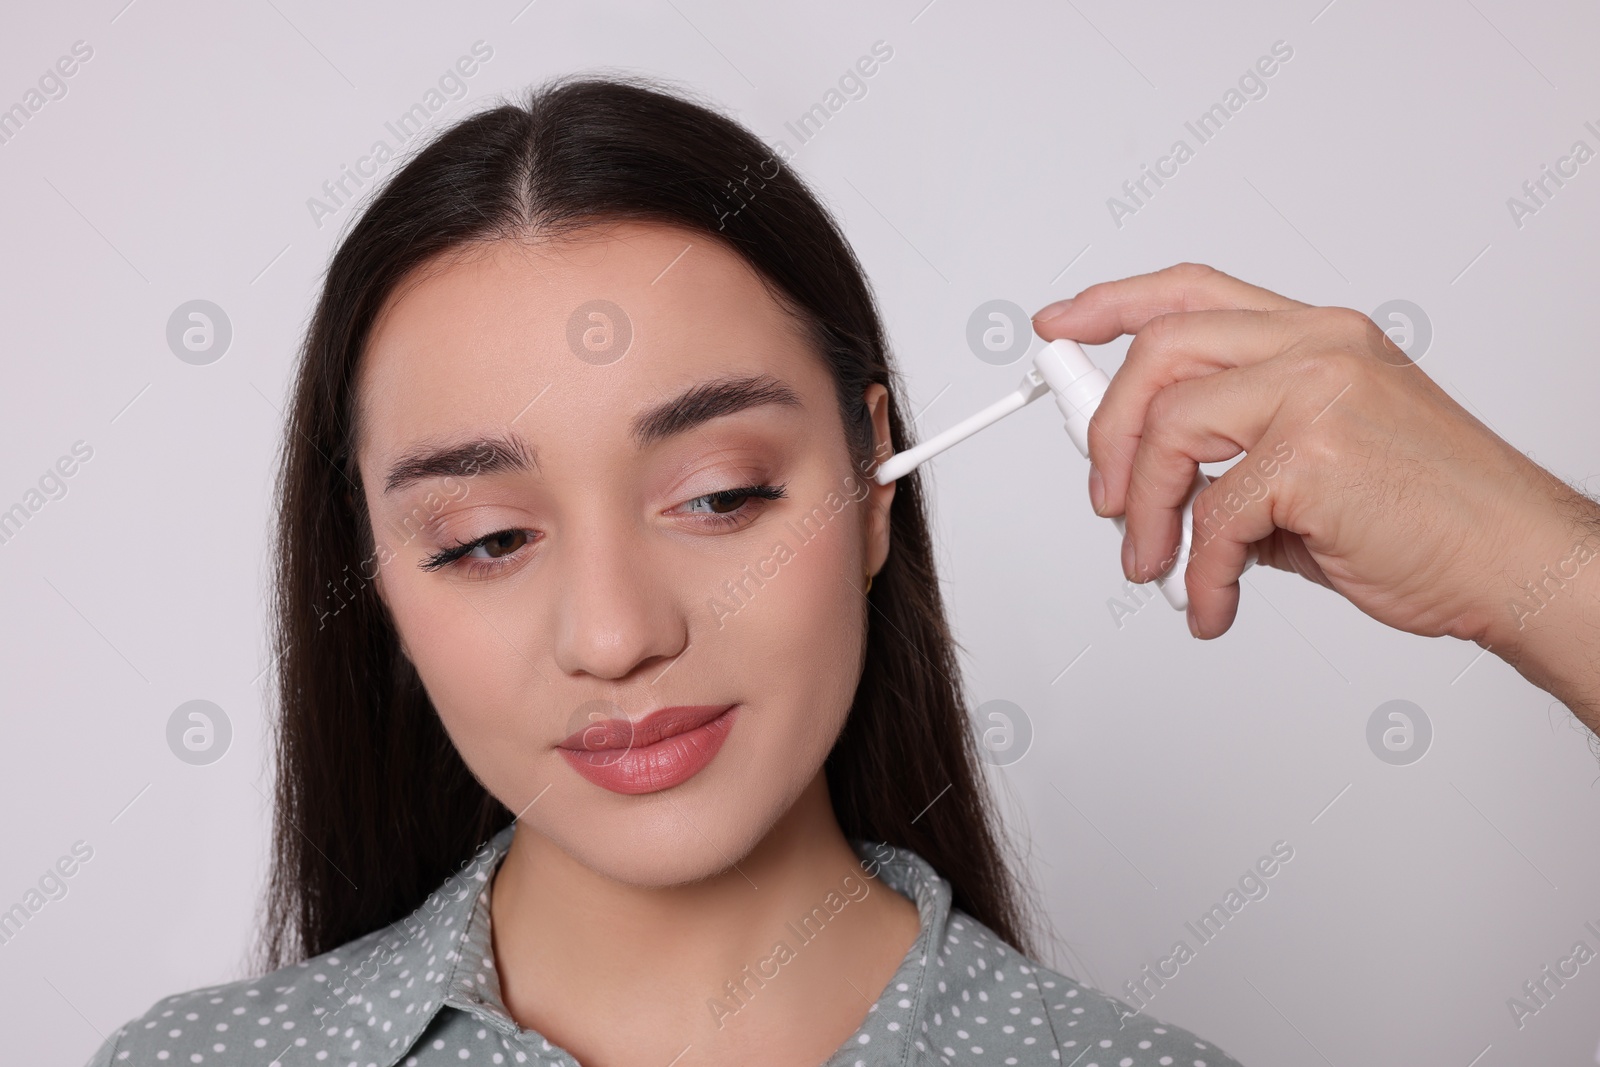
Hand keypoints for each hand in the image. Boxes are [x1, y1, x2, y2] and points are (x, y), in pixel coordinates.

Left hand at [1030, 263, 1599, 722]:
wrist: (1520, 562)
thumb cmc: (1433, 514)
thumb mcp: (1323, 456)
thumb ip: (1237, 448)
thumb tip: (1146, 476)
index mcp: (1319, 335)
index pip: (1192, 291)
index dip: (1112, 304)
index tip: (1060, 326)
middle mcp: (1318, 346)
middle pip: (1159, 351)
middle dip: (1106, 429)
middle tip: (1102, 497)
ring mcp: (1317, 393)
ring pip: (1169, 428)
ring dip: (1141, 511)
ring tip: (1155, 562)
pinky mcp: (1313, 458)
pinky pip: (1210, 518)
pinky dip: (1198, 575)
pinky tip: (1211, 601)